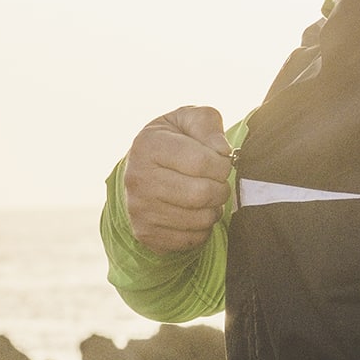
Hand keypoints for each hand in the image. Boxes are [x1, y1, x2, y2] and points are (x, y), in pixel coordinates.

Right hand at [122, 106, 233, 253]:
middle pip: (200, 194)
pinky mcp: (145, 233)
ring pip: (199, 219)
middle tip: (219, 182)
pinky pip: (191, 239)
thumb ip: (208, 125)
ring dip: (214, 209)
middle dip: (221, 189)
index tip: (221, 161)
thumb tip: (222, 150)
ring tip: (207, 196)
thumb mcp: (188, 119)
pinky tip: (195, 212)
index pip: (200, 162)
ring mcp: (138, 209)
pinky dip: (202, 229)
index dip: (222, 163)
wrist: (145, 167)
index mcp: (147, 146)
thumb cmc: (175, 139)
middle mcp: (137, 179)